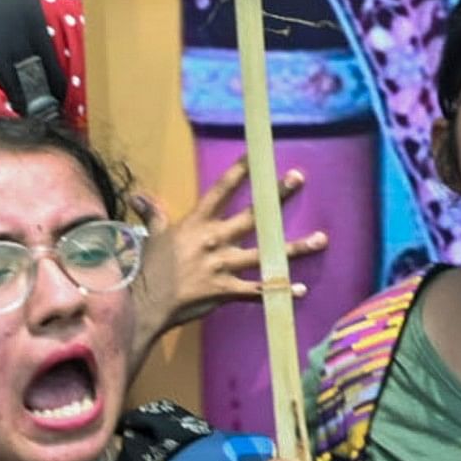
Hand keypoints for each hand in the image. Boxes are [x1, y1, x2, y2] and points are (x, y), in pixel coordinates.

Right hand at [138, 163, 321, 334]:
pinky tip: (300, 288)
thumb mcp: (152, 237)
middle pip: (252, 215)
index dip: (240, 172)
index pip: (221, 190)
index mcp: (197, 224)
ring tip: (321, 239)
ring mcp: (223, 266)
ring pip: (267, 254)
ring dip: (296, 247)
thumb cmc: (147, 269)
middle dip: (277, 197)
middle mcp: (214, 240)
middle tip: (298, 178)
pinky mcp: (227, 291)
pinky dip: (279, 290)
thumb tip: (138, 196)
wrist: (144, 304)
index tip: (258, 156)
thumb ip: (153, 215)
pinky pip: (258, 290)